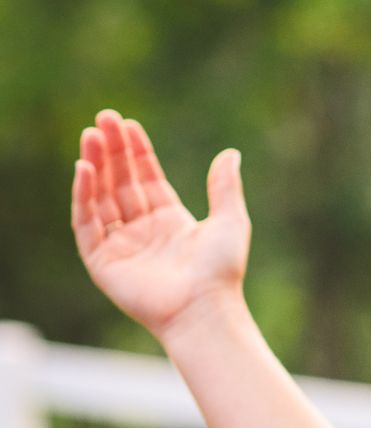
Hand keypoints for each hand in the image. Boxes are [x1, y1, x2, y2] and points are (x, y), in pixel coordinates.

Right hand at [72, 109, 251, 342]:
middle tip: (102, 119)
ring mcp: (121, 246)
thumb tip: (230, 153)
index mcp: (169, 221)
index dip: (136, 151)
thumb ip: (225, 186)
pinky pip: (87, 224)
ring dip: (94, 167)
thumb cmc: (221, 271)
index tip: (127, 124)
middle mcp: (143, 231)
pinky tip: (84, 169)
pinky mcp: (103, 262)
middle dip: (112, 152)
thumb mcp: (229, 220)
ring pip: (100, 198)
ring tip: (90, 136)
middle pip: (120, 183)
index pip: (146, 178)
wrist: (205, 308)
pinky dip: (83, 197)